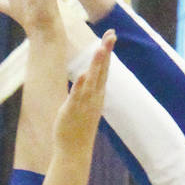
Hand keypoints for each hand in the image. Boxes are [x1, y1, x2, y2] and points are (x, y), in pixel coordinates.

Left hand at [55, 30, 115, 154]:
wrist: (75, 150)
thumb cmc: (78, 127)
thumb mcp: (85, 104)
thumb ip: (87, 90)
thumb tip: (88, 78)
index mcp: (97, 94)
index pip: (104, 68)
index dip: (108, 51)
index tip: (111, 34)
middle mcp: (94, 96)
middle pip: (102, 70)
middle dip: (106, 51)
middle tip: (112, 33)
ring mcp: (85, 103)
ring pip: (92, 80)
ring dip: (97, 64)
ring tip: (100, 48)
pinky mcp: (73, 110)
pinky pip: (78, 95)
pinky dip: (81, 85)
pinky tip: (84, 73)